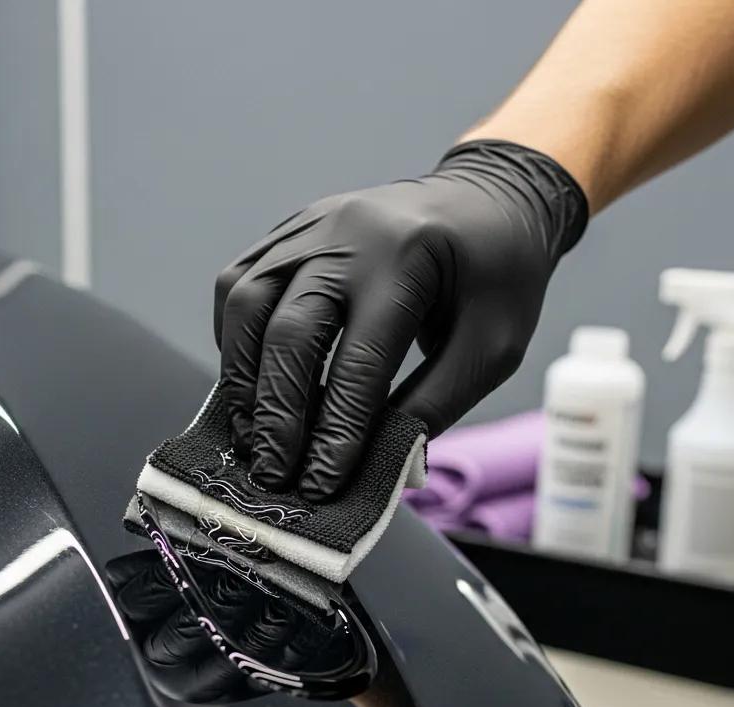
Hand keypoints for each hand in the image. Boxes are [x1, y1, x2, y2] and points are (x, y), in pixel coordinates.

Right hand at [214, 140, 586, 499]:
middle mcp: (347, 234)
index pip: (360, 360)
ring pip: (246, 303)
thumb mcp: (493, 345)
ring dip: (243, 377)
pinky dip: (235, 340)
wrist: (487, 197)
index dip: (337, 430)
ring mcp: (310, 226)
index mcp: (409, 258)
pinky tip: (248, 382)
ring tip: (251, 433)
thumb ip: (434, 403)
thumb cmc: (498, 275)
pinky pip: (238, 285)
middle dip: (278, 413)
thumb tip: (378, 464)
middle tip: (274, 471)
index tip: (322, 482)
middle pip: (289, 331)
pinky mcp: (289, 231)